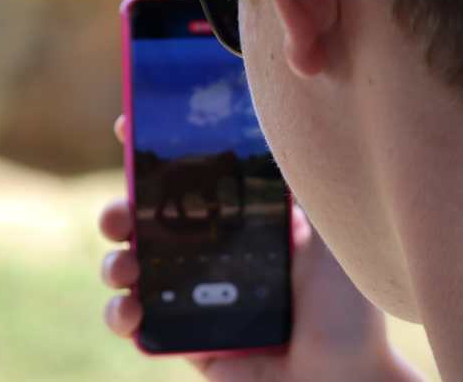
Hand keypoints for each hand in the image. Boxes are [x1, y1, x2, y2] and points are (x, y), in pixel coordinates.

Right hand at [100, 115, 422, 381]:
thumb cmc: (349, 312)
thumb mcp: (330, 234)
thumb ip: (304, 184)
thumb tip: (287, 120)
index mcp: (238, 222)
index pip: (188, 179)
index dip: (153, 152)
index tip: (128, 127)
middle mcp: (208, 256)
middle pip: (144, 223)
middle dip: (119, 212)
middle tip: (119, 215)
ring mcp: (190, 299)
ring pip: (129, 269)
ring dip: (113, 262)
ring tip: (124, 268)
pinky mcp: (182, 342)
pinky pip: (136, 324)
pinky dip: (119, 314)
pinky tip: (130, 310)